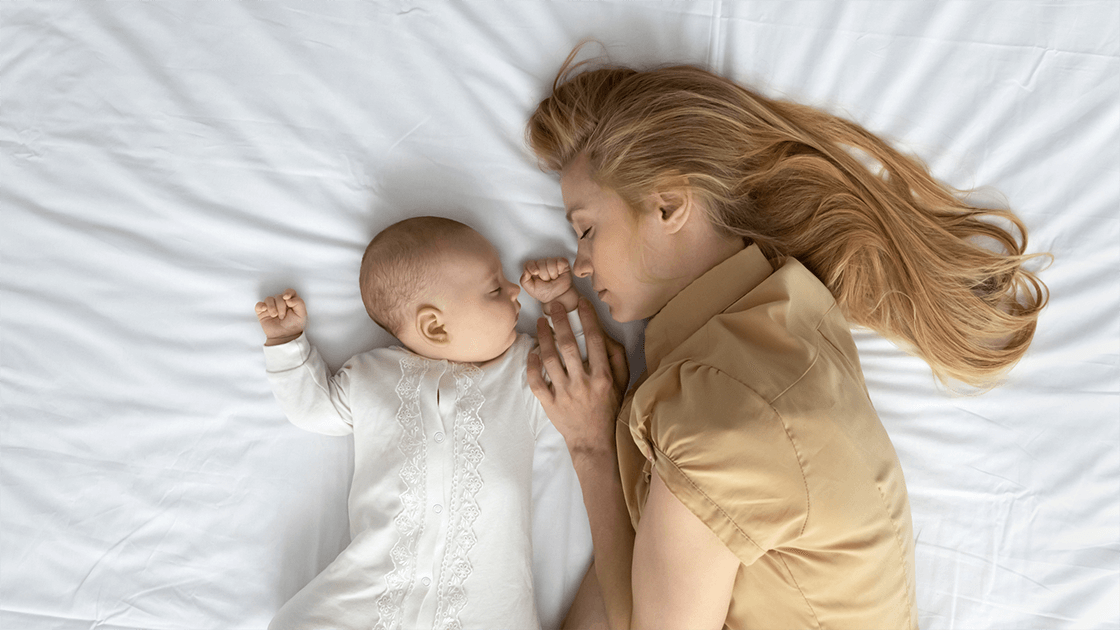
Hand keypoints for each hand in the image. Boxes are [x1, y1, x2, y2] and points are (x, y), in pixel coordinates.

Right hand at [255, 289, 306, 345]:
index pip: (289, 291)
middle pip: (279, 296)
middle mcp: (281, 303)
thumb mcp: (302, 315)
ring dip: (272, 307)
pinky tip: (264, 310)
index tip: (287, 298)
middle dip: (281, 306)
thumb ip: (299, 303)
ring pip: (269, 299)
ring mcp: (271, 307)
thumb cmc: (294, 325)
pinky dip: (261, 306)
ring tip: (275, 316)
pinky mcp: (262, 312)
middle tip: (282, 316)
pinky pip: (259, 305)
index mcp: (291, 302)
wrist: (285, 337)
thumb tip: (288, 298)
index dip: (288, 292)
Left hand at [521, 257, 576, 310]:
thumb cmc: (546, 293)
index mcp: (533, 270)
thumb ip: (524, 281)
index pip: (529, 263)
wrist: (558, 297)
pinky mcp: (562, 262)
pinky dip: (560, 269)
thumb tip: (525, 272)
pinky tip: (560, 274)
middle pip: (540, 263)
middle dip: (544, 275)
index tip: (535, 272)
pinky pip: (559, 262)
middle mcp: (542, 265)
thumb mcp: (531, 290)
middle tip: (547, 281)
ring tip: (553, 279)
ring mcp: (552, 263)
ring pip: (550, 262)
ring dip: (552, 274)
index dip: (531, 266)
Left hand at [528, 299, 628, 454]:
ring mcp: (565, 394)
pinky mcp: (550, 404)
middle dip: (561, 321)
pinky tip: (532, 353)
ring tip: (541, 322)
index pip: (594, 340)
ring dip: (543, 338)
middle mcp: (583, 383)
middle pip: (568, 345)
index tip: (581, 302)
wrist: (594, 442)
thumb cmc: (609, 408)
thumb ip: (616, 357)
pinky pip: (536, 382)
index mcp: (603, 376)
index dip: (587, 318)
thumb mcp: (623, 383)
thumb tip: (603, 334)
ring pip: (549, 360)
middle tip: (554, 305)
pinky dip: (532, 366)